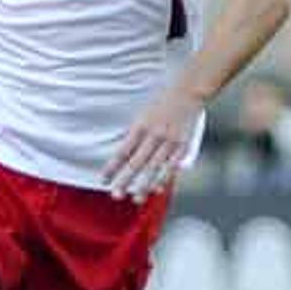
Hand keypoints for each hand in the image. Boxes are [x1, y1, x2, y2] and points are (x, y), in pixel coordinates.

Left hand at [102, 87, 202, 201]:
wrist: (188, 91)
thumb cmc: (161, 102)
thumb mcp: (142, 114)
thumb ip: (134, 132)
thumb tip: (123, 153)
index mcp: (140, 126)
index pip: (122, 151)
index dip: (112, 167)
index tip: (103, 180)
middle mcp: (154, 135)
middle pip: (136, 163)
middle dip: (125, 180)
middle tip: (115, 195)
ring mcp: (169, 141)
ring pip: (154, 168)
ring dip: (144, 185)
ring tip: (136, 199)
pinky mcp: (182, 145)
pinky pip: (172, 166)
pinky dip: (164, 178)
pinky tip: (157, 189)